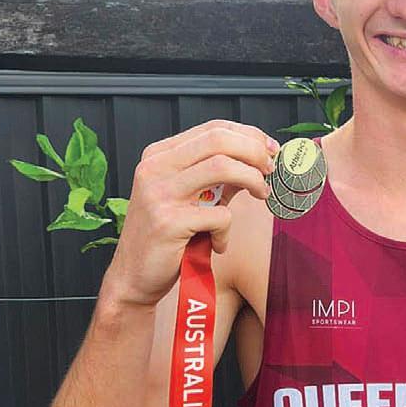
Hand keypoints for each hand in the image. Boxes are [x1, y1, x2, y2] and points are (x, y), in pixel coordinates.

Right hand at [104, 118, 277, 307]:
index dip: (248, 135)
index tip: (270, 149)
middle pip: (218, 140)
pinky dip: (227, 231)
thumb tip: (260, 160)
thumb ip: (218, 178)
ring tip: (261, 195)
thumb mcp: (189, 198)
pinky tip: (218, 243)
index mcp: (158, 156)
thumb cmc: (167, 238)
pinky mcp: (167, 222)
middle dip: (255, 152)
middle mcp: (154, 168)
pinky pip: (219, 216)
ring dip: (252, 180)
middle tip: (271, 170)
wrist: (133, 277)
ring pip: (221, 167)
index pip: (212, 129)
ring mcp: (158, 193)